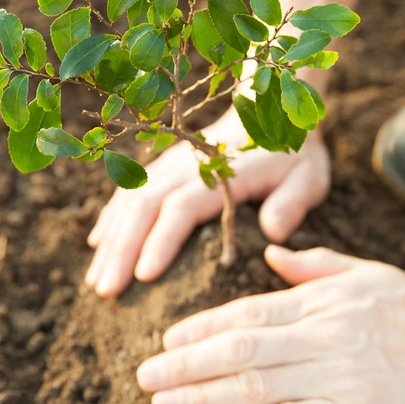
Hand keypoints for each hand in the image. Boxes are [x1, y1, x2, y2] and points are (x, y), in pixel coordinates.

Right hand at [85, 110, 330, 296]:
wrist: (270, 112)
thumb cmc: (292, 155)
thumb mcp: (308, 177)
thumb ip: (292, 203)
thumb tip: (274, 232)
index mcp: (221, 172)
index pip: (182, 207)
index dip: (161, 240)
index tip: (144, 276)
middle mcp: (186, 166)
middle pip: (144, 207)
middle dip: (122, 250)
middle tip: (107, 291)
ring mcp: (170, 164)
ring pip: (130, 201)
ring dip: (111, 241)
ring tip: (96, 282)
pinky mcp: (162, 167)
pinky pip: (129, 191)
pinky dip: (111, 218)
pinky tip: (98, 246)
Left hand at [136, 246, 404, 403]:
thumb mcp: (367, 274)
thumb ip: (315, 266)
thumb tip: (271, 254)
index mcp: (319, 301)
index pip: (247, 312)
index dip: (202, 327)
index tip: (166, 339)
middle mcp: (320, 337)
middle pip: (240, 349)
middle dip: (186, 364)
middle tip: (144, 377)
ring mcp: (336, 376)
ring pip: (258, 386)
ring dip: (204, 397)